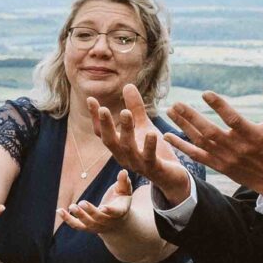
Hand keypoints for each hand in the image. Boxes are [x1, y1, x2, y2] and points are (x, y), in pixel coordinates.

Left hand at [60, 171, 137, 235]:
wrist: (117, 222)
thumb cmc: (121, 201)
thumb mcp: (125, 191)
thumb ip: (124, 182)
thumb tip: (123, 171)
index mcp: (119, 212)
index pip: (115, 213)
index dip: (109, 211)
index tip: (102, 207)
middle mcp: (108, 221)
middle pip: (99, 218)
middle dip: (90, 211)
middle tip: (81, 202)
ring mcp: (97, 226)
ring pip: (87, 224)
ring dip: (79, 216)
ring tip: (71, 206)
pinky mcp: (87, 227)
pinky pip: (77, 225)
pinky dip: (67, 219)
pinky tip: (59, 211)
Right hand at [91, 86, 191, 204]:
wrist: (171, 177)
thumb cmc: (155, 151)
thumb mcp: (144, 127)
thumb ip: (135, 108)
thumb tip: (127, 85)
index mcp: (119, 147)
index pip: (102, 133)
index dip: (96, 118)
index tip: (91, 99)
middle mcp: (124, 157)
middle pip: (111, 141)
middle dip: (106, 125)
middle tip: (103, 109)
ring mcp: (138, 164)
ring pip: (128, 148)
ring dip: (126, 131)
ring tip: (126, 113)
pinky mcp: (154, 169)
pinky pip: (149, 157)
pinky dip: (149, 146)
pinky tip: (152, 133)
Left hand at [166, 76, 262, 197]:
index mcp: (251, 135)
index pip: (233, 119)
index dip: (219, 106)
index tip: (205, 94)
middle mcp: (236, 147)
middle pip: (209, 131)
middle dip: (191, 117)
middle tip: (176, 104)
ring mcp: (225, 158)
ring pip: (200, 141)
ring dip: (183, 126)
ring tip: (170, 112)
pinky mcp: (218, 166)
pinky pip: (196, 156)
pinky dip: (181, 146)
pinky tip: (167, 136)